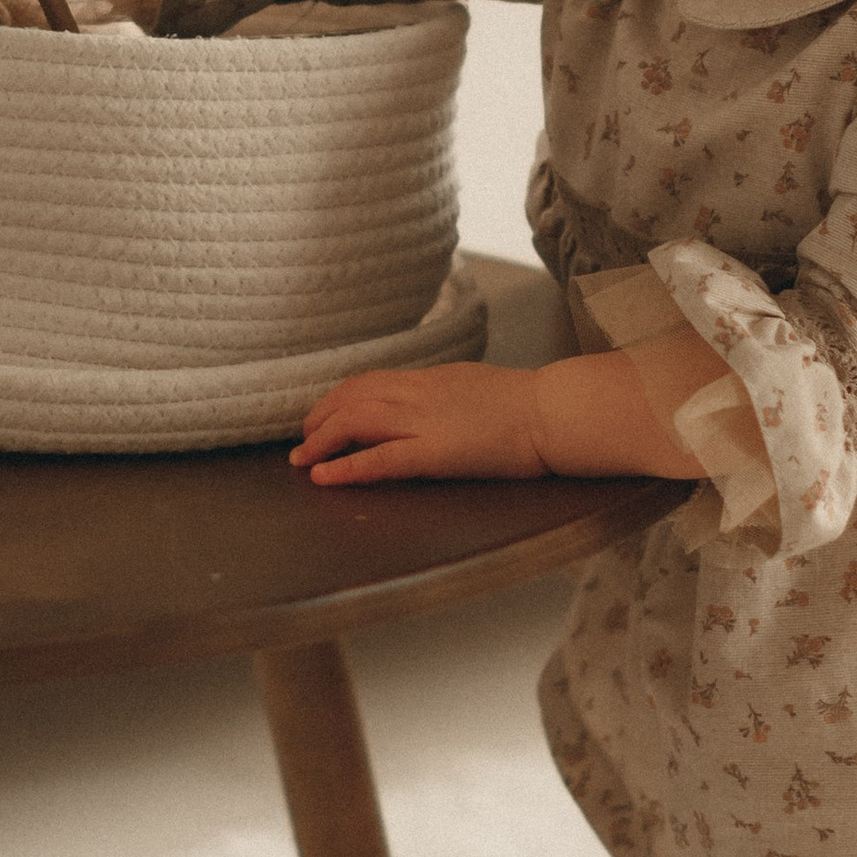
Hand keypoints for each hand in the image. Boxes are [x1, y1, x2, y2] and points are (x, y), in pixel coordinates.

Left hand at [292, 363, 548, 484]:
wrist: (555, 412)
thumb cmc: (529, 405)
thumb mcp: (477, 386)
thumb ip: (447, 394)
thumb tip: (431, 405)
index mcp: (432, 378)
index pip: (370, 381)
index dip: (338, 398)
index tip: (322, 414)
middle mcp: (420, 393)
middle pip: (352, 396)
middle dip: (319, 418)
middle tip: (303, 439)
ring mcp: (425, 422)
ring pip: (355, 421)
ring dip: (321, 440)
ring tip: (302, 460)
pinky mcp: (435, 453)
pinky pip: (380, 459)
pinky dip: (346, 468)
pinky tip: (323, 478)